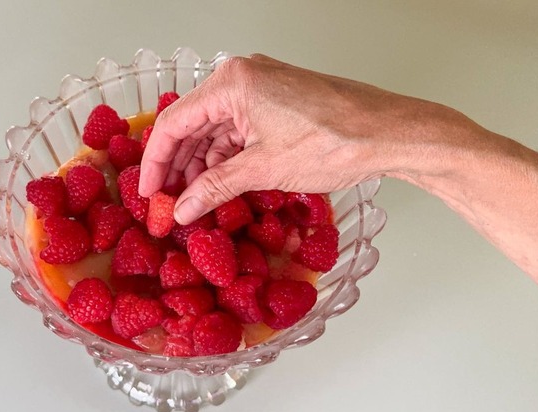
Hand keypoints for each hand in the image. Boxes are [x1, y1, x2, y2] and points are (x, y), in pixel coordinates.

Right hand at [139, 54, 466, 224]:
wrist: (390, 133)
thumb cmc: (337, 141)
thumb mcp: (264, 170)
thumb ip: (215, 188)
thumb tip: (183, 209)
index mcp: (232, 83)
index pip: (173, 124)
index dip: (155, 163)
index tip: (148, 194)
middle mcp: (242, 76)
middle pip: (192, 124)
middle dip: (179, 166)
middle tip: (169, 202)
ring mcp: (262, 86)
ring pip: (215, 128)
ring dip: (203, 163)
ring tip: (195, 199)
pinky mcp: (278, 100)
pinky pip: (239, 128)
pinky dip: (228, 156)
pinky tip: (221, 182)